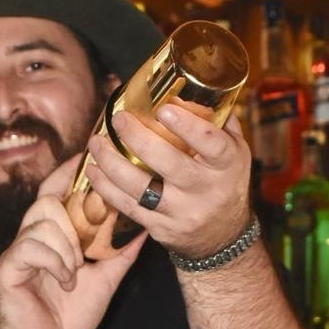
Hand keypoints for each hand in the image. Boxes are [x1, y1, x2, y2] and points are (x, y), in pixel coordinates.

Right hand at [0, 154, 145, 328]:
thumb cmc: (70, 320)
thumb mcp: (104, 281)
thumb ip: (119, 254)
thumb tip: (145, 230)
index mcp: (51, 238)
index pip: (54, 192)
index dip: (67, 173)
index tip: (86, 155)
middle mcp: (30, 239)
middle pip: (47, 200)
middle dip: (73, 218)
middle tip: (87, 249)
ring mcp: (16, 253)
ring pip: (42, 221)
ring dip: (67, 247)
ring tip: (75, 272)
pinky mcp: (7, 269)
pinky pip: (30, 247)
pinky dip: (54, 262)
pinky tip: (65, 282)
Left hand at [84, 105, 250, 261]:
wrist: (222, 235)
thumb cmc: (224, 180)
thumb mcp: (234, 150)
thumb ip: (215, 121)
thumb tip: (181, 92)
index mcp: (227, 165)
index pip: (212, 145)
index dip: (188, 127)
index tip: (164, 108)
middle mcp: (206, 190)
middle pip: (170, 164)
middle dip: (139, 139)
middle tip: (119, 119)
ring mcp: (181, 212)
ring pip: (141, 189)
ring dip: (112, 163)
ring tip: (96, 142)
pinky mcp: (160, 228)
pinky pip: (128, 207)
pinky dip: (106, 188)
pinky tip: (94, 170)